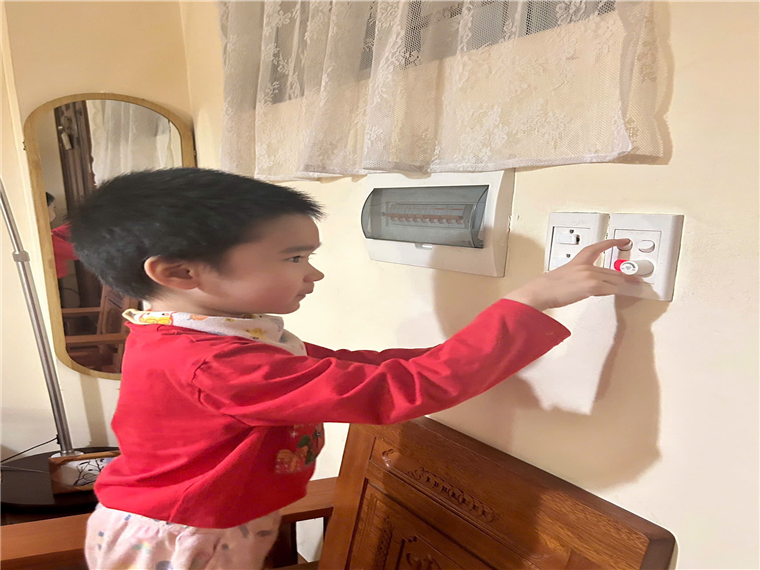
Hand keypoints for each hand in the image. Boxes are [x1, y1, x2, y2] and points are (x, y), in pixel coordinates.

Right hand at [504, 239, 633, 310]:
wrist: (541, 292)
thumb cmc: (548, 286)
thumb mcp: (564, 274)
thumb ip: (579, 275)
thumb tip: (587, 283)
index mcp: (578, 261)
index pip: (598, 247)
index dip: (612, 243)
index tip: (623, 240)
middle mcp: (586, 266)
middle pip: (612, 270)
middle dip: (622, 276)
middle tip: (632, 279)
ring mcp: (590, 275)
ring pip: (614, 280)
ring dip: (617, 286)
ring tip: (617, 290)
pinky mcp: (592, 286)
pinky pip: (611, 289)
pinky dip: (612, 292)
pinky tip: (609, 293)